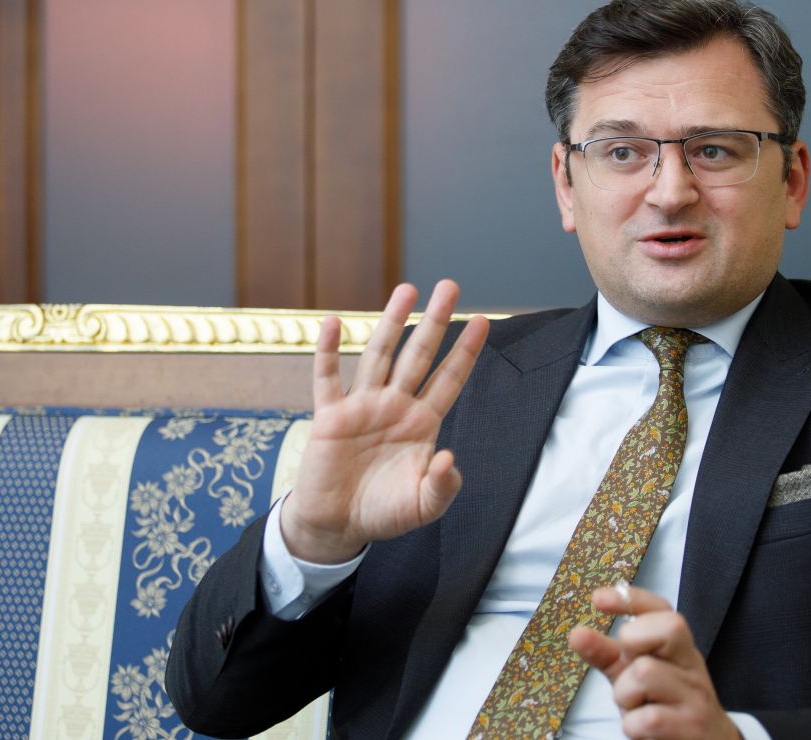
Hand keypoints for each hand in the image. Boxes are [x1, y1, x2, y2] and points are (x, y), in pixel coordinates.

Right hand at [280, 279, 488, 563]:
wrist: (338, 525)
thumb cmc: (383, 512)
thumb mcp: (423, 506)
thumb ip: (443, 486)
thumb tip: (449, 457)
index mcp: (421, 423)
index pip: (449, 379)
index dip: (465, 352)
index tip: (483, 322)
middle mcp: (394, 406)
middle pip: (419, 355)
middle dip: (435, 321)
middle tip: (450, 285)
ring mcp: (362, 407)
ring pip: (379, 355)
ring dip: (391, 322)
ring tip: (406, 290)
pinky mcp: (330, 416)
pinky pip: (327, 378)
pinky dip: (327, 351)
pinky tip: (332, 323)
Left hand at [569, 586, 739, 739]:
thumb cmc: (664, 705)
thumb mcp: (634, 676)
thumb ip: (608, 655)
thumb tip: (577, 633)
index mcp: (679, 648)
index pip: (662, 610)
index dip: (631, 599)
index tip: (597, 599)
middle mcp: (692, 666)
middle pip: (669, 628)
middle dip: (634, 642)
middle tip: (631, 666)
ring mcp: (695, 696)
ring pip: (645, 673)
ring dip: (626, 695)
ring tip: (637, 707)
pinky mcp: (691, 727)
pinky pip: (646, 717)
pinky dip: (633, 725)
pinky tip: (644, 729)